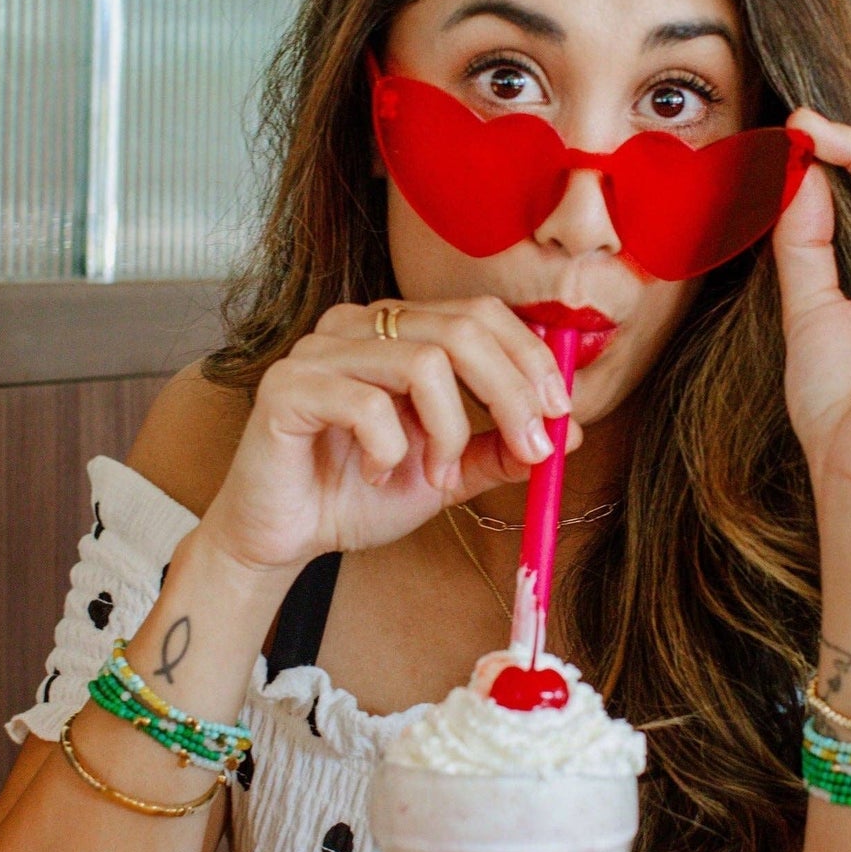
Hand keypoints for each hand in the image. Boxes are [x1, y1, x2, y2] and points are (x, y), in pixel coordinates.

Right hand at [199, 296, 577, 572]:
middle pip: (462, 329)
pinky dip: (390, 448)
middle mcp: (358, 325)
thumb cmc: (355, 494)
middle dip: (511, 394)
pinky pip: (367, 403)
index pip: (480, 314)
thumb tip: (567, 434)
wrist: (283, 536)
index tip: (560, 413)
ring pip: (423, 363)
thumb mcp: (446, 472)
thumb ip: (497, 450)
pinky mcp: (287, 386)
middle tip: (530, 449)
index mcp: (397, 331)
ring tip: (434, 475)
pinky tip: (376, 473)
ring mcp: (319, 350)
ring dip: (449, 431)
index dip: (528, 359)